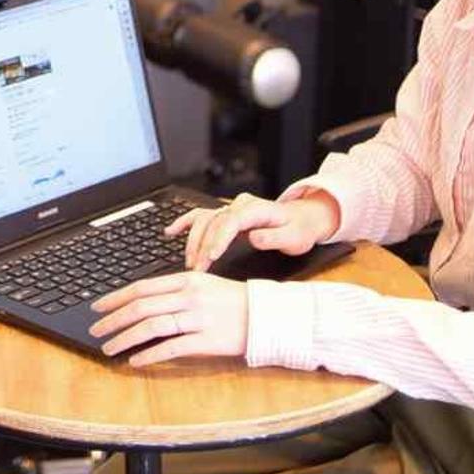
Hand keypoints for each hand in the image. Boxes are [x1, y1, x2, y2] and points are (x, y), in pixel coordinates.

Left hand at [88, 270, 248, 367]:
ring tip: (110, 348)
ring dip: (125, 339)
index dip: (116, 298)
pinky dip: (150, 355)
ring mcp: (198, 318)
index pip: (142, 287)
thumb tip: (143, 301)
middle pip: (141, 307)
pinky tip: (136, 361)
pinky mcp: (206, 341)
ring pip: (151, 327)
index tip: (98, 307)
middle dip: (113, 320)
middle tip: (96, 330)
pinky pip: (171, 348)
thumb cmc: (234, 301)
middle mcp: (190, 296)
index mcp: (187, 279)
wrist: (267, 316)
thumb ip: (176, 290)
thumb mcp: (204, 285)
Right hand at [164, 191, 339, 271]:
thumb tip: (255, 238)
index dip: (219, 238)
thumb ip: (275, 237)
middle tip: (197, 268)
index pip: (231, 220)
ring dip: (193, 240)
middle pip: (213, 221)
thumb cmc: (299, 229)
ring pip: (203, 219)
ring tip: (190, 262)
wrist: (303, 218)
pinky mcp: (225, 214)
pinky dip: (184, 222)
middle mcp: (240, 205)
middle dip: (203, 245)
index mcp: (256, 209)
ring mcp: (230, 208)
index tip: (211, 256)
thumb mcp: (294, 237)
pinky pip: (200, 215)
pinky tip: (170, 232)